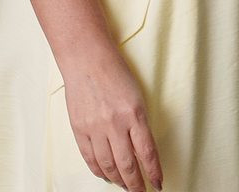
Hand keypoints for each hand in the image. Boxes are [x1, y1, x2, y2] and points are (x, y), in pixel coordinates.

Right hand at [59, 48, 163, 191]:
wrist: (87, 59)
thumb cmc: (115, 72)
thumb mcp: (136, 96)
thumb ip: (139, 124)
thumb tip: (142, 151)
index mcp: (135, 114)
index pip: (148, 153)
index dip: (153, 173)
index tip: (158, 184)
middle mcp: (115, 124)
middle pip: (128, 165)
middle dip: (136, 184)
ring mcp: (95, 128)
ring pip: (108, 166)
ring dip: (118, 180)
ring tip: (125, 186)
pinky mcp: (79, 129)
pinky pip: (90, 158)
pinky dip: (99, 171)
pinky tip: (106, 176)